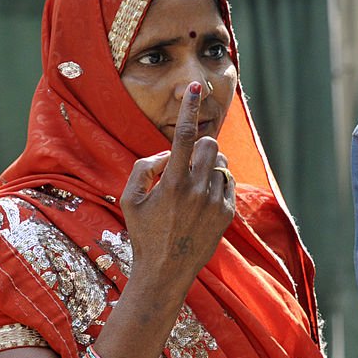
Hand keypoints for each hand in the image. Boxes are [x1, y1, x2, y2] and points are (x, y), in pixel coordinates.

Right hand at [121, 81, 235, 284]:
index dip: (190, 108)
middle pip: (212, 144)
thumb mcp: (129, 199)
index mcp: (173, 183)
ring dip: (209, 165)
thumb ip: (144, 168)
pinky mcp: (227, 212)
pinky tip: (203, 197)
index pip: (185, 136)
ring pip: (222, 163)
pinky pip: (228, 182)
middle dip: (201, 146)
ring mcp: (216, 201)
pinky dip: (217, 182)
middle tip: (188, 161)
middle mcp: (198, 190)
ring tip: (193, 183)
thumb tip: (167, 153)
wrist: (166, 271)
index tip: (195, 86)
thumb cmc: (144, 233)